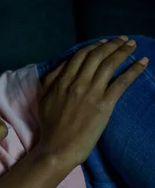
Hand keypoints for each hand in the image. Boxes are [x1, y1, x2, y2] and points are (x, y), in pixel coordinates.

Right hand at [37, 36, 148, 166]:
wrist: (58, 148)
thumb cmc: (50, 127)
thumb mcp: (43, 100)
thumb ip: (51, 80)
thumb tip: (62, 65)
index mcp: (61, 81)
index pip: (80, 56)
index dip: (94, 46)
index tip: (104, 42)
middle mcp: (77, 83)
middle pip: (96, 56)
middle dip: (111, 44)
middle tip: (123, 39)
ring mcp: (91, 93)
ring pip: (109, 64)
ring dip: (123, 51)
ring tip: (133, 45)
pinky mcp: (104, 104)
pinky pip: (122, 82)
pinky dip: (134, 70)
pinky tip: (143, 62)